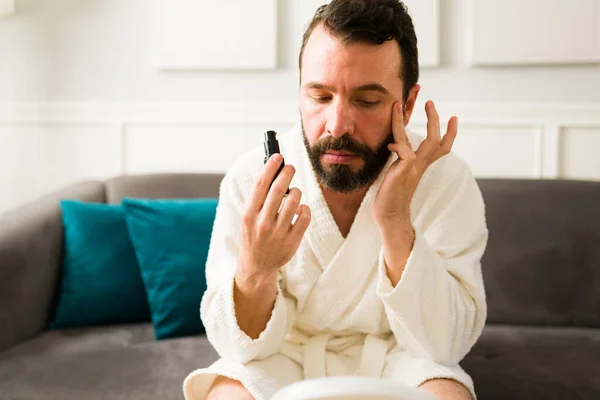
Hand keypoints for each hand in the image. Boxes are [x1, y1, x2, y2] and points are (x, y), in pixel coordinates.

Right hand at [237, 154, 310, 285]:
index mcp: (249, 214)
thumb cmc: (253, 234)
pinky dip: (304, 209)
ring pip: (294, 202)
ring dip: (296, 192)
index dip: (270, 168)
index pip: (261, 185)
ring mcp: (278, 233)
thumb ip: (258, 199)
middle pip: (278, 190)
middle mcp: (262, 223)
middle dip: (287, 174)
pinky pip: (305, 216)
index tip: (278, 156)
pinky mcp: (292, 241)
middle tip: (291, 167)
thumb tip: (272, 173)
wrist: (256, 265)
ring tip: (294, 192)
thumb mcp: (248, 217)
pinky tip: (300, 209)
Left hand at [374, 100, 457, 233]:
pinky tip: (390, 145)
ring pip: (427, 142)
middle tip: (430, 103)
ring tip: (402, 106)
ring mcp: (413, 168)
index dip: (449, 133)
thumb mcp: (398, 173)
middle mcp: (420, 165)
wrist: (389, 216)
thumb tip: (398, 146)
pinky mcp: (404, 172)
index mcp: (419, 165)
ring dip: (417, 124)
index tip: (453, 118)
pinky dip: (399, 144)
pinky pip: (405, 152)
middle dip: (434, 120)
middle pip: (436, 140)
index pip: (440, 147)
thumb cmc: (391, 196)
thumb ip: (401, 160)